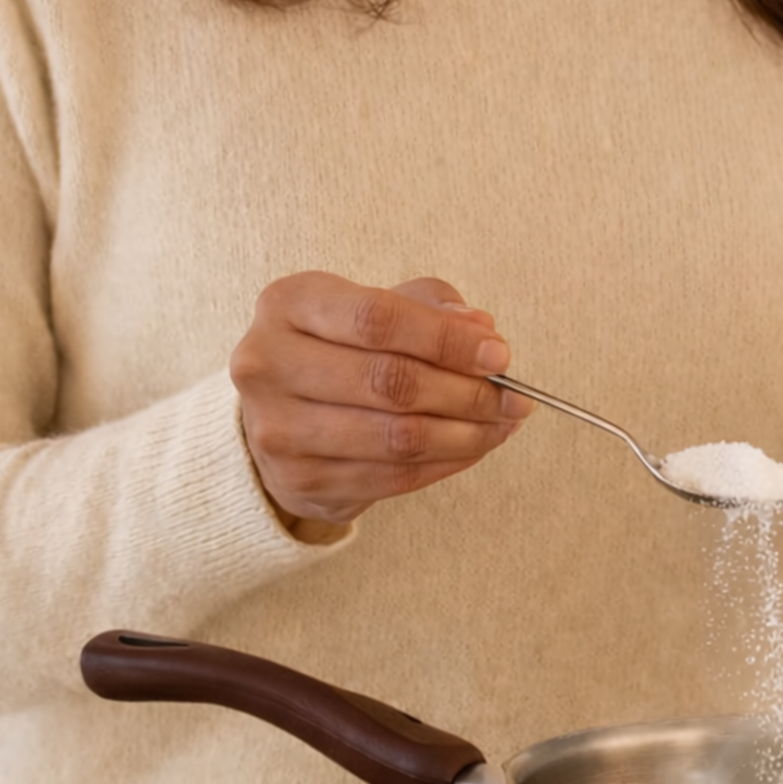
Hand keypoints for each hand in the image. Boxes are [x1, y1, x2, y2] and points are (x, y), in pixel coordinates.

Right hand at [230, 273, 532, 531]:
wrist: (277, 415)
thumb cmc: (338, 349)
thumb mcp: (374, 306)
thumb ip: (428, 307)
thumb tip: (480, 328)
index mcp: (289, 303)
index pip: (378, 318)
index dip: (447, 339)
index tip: (499, 355)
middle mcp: (268, 363)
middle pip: (390, 382)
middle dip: (467, 392)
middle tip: (514, 398)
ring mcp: (278, 429)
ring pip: (397, 437)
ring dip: (466, 434)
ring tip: (502, 424)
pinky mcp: (300, 480)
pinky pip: (394, 477)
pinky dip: (447, 463)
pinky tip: (474, 447)